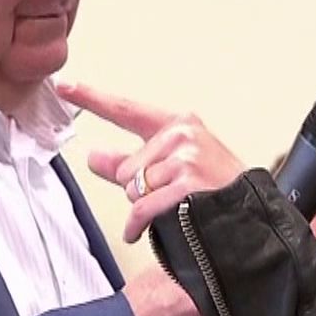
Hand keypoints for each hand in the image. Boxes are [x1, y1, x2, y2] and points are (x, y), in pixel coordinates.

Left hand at [57, 81, 245, 243]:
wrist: (250, 215)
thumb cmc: (216, 190)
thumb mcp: (173, 169)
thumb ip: (128, 163)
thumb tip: (93, 157)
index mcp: (179, 124)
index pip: (126, 110)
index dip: (92, 98)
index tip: (66, 86)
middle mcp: (183, 134)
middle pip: (127, 167)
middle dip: (139, 188)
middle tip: (170, 195)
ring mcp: (186, 157)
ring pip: (133, 188)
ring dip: (145, 207)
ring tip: (174, 206)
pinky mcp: (186, 182)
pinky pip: (142, 207)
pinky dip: (139, 224)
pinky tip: (144, 229)